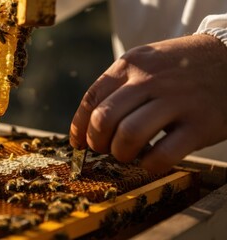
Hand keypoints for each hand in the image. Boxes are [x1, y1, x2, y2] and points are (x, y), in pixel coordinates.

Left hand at [70, 34, 226, 172]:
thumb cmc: (179, 67)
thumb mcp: (146, 62)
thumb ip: (119, 85)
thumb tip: (88, 123)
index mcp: (131, 64)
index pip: (92, 99)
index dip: (79, 126)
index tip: (79, 143)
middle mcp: (150, 80)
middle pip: (104, 119)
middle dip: (97, 142)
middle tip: (104, 149)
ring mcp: (176, 101)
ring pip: (128, 135)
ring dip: (121, 153)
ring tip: (127, 154)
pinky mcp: (200, 124)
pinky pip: (162, 155)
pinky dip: (149, 165)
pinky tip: (149, 161)